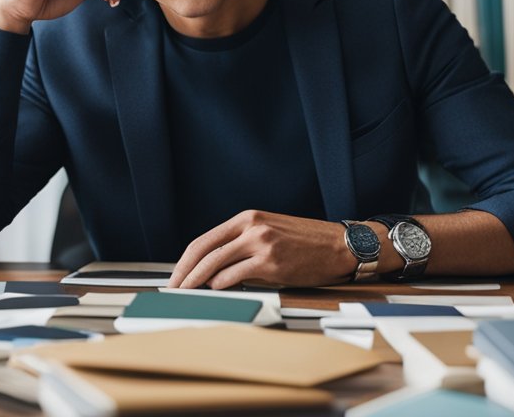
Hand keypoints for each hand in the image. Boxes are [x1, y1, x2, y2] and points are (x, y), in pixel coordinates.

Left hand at [168, 210, 355, 289]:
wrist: (340, 246)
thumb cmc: (307, 243)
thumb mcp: (270, 234)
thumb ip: (243, 247)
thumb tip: (214, 272)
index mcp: (248, 218)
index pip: (204, 239)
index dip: (185, 261)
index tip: (176, 276)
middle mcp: (251, 227)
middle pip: (203, 250)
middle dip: (183, 272)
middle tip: (173, 289)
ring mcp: (261, 242)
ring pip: (215, 262)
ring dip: (196, 281)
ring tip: (188, 294)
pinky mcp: (271, 261)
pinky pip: (235, 274)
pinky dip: (220, 284)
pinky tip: (213, 291)